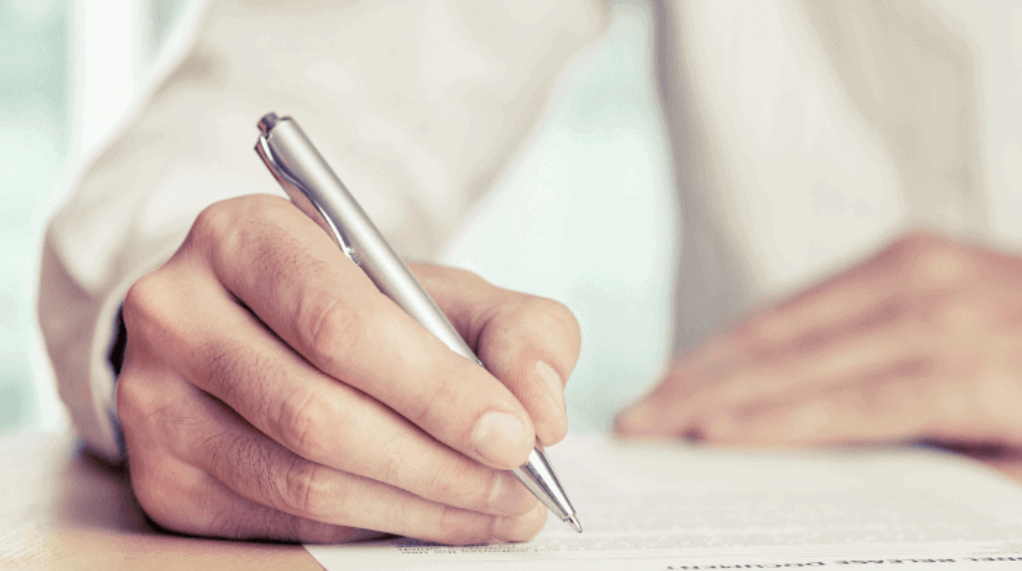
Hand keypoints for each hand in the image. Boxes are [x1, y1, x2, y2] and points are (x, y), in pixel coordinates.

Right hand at [117, 195, 578, 542]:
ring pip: (301, 482)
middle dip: (439, 465)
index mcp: (245, 237)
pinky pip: (284, 524)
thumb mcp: (446, 291)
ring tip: (497, 511)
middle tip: (520, 491)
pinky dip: (374, 528)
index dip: (436, 390)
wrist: (262, 330)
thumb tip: (544, 413)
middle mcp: (178, 313)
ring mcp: (156, 403)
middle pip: (317, 415)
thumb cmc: (366, 308)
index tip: (518, 436)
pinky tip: (432, 517)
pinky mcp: (163, 479)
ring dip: (417, 510)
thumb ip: (518, 331)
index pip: (339, 325)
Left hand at [617, 232, 1021, 451]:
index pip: (782, 316)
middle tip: (636, 416)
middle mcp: (910, 281)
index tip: (664, 387)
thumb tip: (817, 403)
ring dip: (714, 402)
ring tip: (656, 430)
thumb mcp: (976, 322)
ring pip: (793, 368)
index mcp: (908, 264)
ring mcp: (936, 322)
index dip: (715, 355)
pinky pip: (852, 405)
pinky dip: (780, 421)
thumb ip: (895, 352)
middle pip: (770, 339)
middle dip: (694, 381)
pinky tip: (727, 436)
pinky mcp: (968, 372)